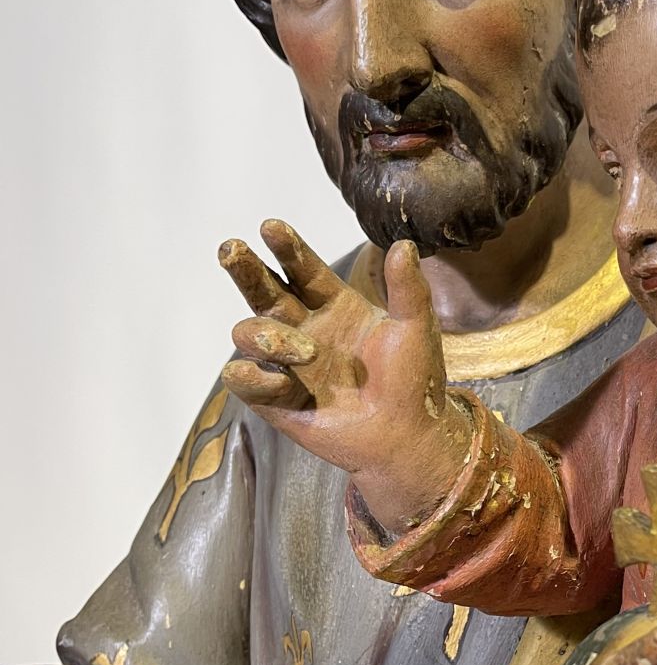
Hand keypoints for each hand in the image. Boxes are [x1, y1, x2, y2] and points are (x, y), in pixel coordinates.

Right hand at [219, 220, 466, 533]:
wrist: (408, 437)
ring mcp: (288, 365)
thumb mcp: (417, 328)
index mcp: (336, 306)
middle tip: (231, 249)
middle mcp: (305, 329)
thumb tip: (403, 244)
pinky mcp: (275, 400)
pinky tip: (276, 379)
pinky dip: (252, 375)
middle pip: (263, 290)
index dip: (286, 249)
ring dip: (267, 336)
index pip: (303, 269)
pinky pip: (243, 379)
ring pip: (248, 332)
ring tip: (304, 351)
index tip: (271, 227)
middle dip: (245, 268)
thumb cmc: (416, 383)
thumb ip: (408, 288)